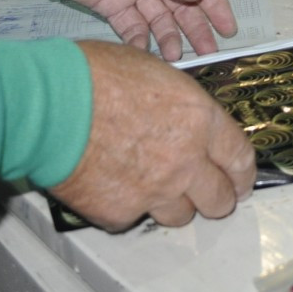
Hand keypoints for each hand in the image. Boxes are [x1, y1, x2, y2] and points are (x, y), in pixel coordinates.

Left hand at [48, 0, 236, 60]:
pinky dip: (139, 40)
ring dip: (168, 37)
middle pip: (180, 4)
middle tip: (207, 52)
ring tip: (174, 57)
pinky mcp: (110, 5)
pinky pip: (130, 26)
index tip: (228, 27)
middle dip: (195, 27)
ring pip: (157, 18)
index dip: (215, 3)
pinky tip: (145, 54)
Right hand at [48, 42, 254, 229]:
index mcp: (200, 119)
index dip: (243, 174)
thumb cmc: (96, 76)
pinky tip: (110, 184)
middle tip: (207, 194)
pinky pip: (132, 218)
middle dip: (216, 198)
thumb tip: (187, 121)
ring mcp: (155, 191)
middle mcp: (186, 160)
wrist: (49, 105)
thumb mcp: (156, 73)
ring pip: (180, 215)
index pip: (240, 158)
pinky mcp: (120, 212)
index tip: (240, 181)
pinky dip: (125, 206)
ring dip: (172, 204)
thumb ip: (182, 106)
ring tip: (152, 185)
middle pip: (219, 199)